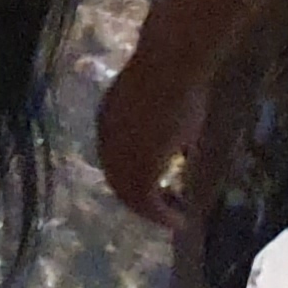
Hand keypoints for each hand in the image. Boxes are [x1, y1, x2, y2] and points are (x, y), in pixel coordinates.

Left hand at [97, 52, 198, 230]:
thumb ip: (166, 128)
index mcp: (109, 119)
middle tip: (164, 209)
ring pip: (129, 195)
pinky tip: (179, 221)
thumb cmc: (175, 75)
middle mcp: (107, 139)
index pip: (115, 157)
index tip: (156, 184)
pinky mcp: (138, 168)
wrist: (171, 66)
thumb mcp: (167, 105)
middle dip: (139, 197)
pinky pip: (146, 203)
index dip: (134, 174)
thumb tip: (181, 148)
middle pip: (118, 179)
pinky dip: (162, 217)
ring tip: (174, 220)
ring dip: (152, 211)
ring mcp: (120, 154)